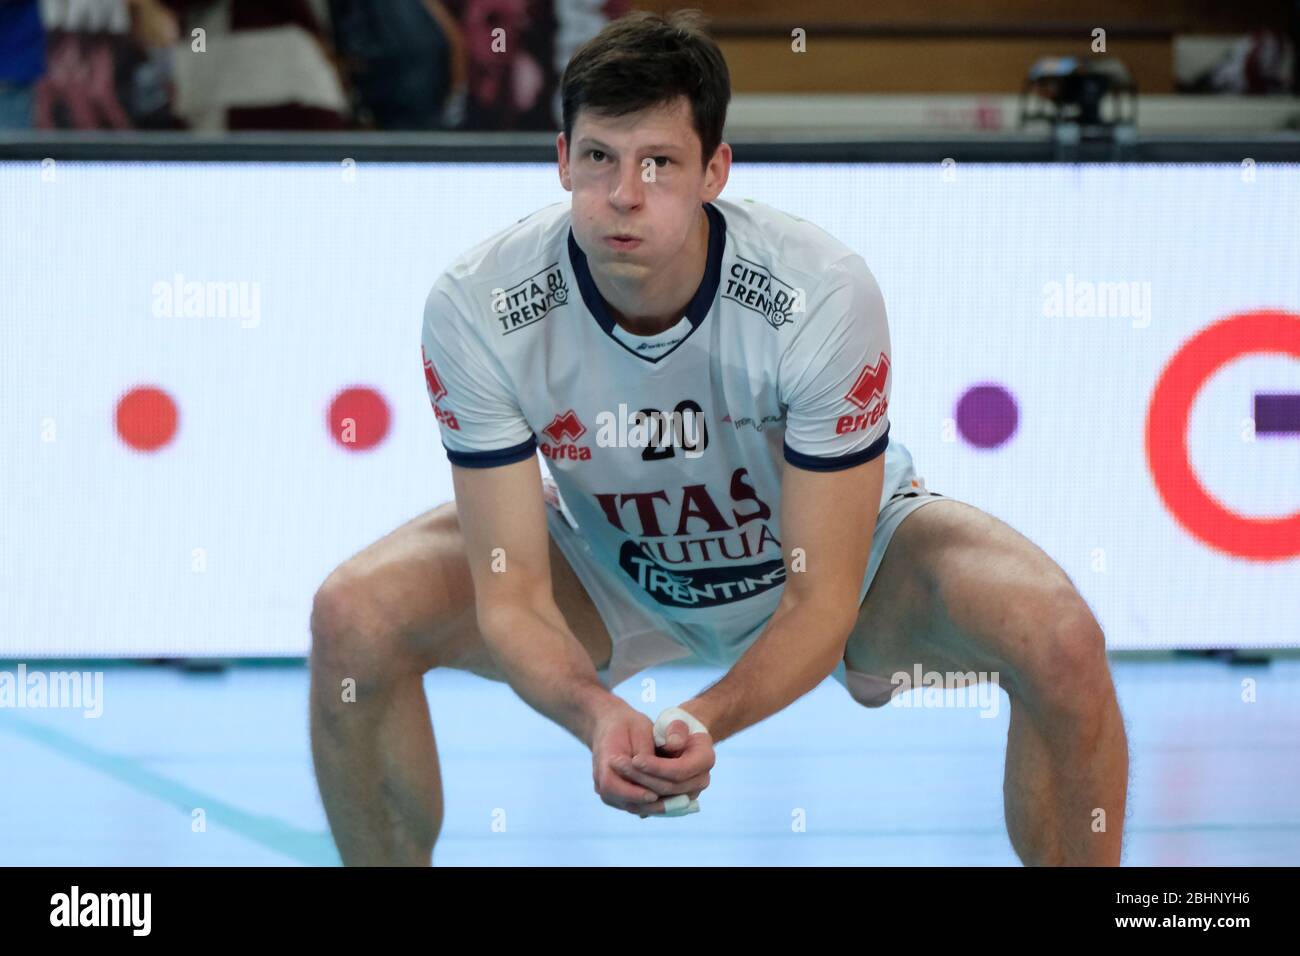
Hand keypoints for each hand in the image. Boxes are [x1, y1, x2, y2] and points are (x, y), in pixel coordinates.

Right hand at [589, 701, 666, 815]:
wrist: (610, 726)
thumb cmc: (628, 725)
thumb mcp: (640, 730)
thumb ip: (647, 752)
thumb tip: (661, 772)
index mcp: (604, 759)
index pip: (612, 783)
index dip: (633, 792)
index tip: (654, 795)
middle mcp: (600, 778)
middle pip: (621, 800)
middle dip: (647, 805)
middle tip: (671, 805)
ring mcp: (605, 788)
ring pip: (627, 805)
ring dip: (650, 808)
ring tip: (674, 806)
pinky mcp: (615, 794)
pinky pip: (630, 804)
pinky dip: (648, 806)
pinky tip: (668, 804)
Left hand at [613, 716, 713, 816]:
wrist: (681, 737)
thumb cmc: (676, 725)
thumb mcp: (676, 721)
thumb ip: (676, 730)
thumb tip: (673, 744)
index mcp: (705, 759)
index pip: (679, 771)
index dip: (656, 767)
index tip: (635, 759)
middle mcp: (701, 780)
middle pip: (669, 787)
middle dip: (642, 778)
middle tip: (619, 766)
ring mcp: (691, 792)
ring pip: (661, 798)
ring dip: (637, 788)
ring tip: (618, 773)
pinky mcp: (677, 800)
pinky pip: (657, 803)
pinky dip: (639, 796)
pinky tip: (622, 785)